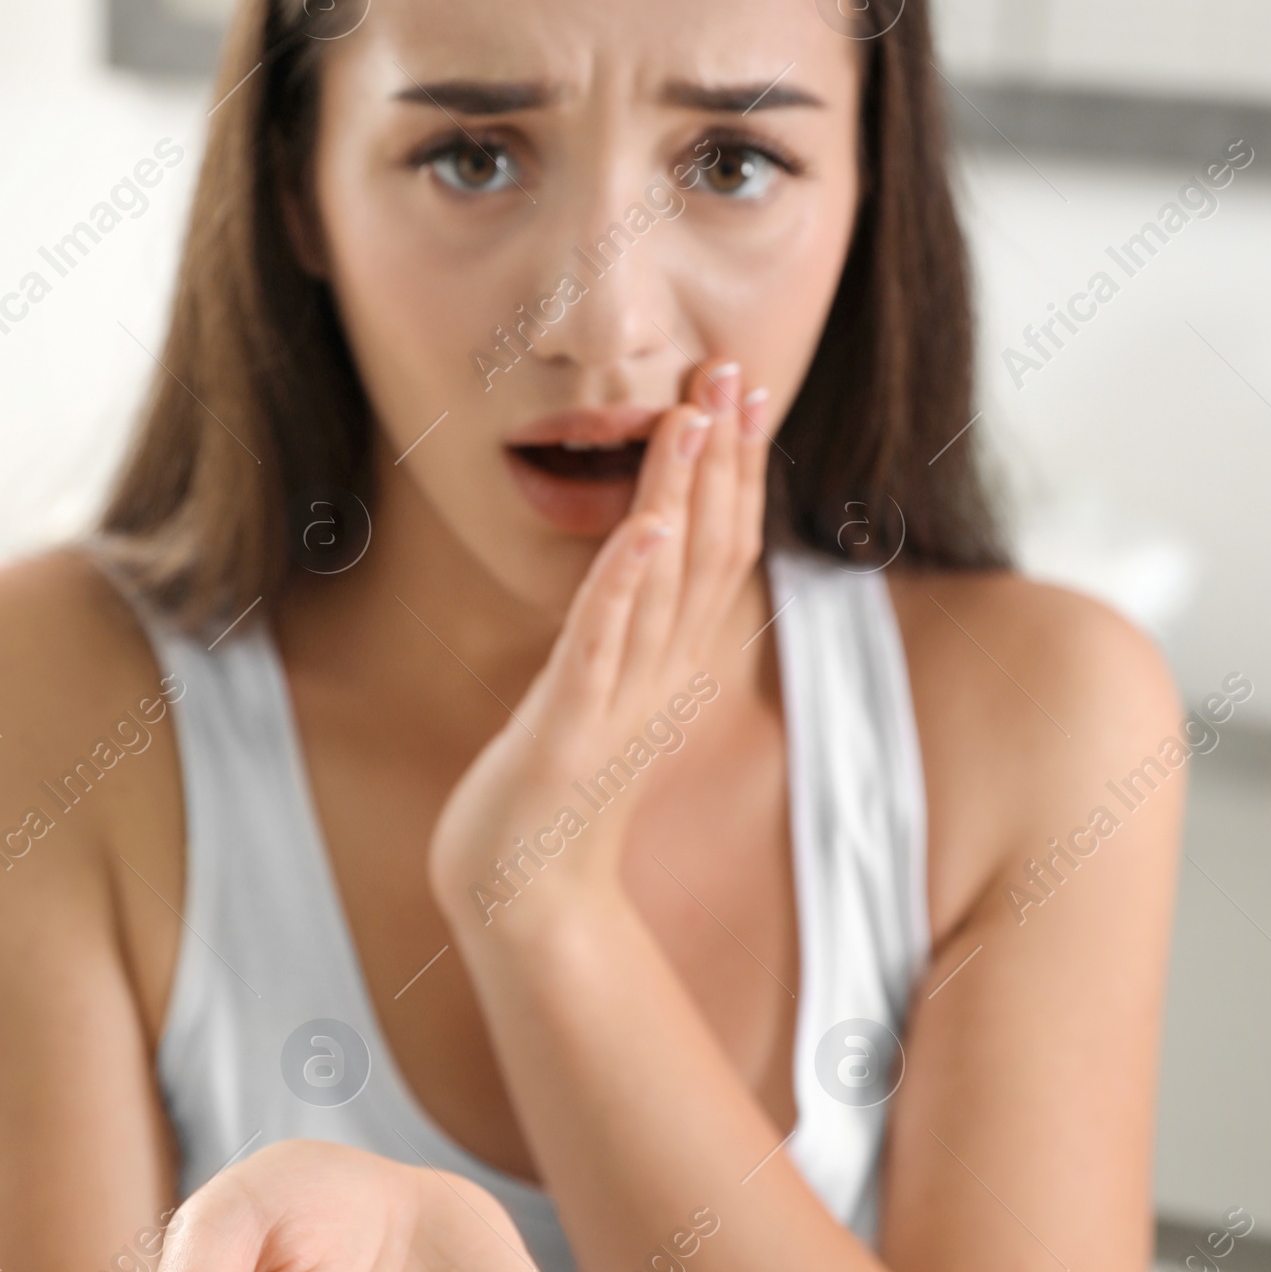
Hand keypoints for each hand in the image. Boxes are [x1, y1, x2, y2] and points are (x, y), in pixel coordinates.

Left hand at [428, 357, 770, 938]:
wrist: (525, 899)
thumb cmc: (557, 797)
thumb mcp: (604, 697)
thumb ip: (631, 633)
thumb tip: (652, 559)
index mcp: (670, 665)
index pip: (720, 552)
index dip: (736, 471)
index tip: (745, 390)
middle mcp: (659, 677)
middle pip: (709, 554)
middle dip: (722, 459)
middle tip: (734, 372)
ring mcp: (619, 704)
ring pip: (663, 587)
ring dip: (681, 496)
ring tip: (693, 417)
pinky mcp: (569, 732)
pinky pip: (601, 646)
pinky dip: (624, 584)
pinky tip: (644, 528)